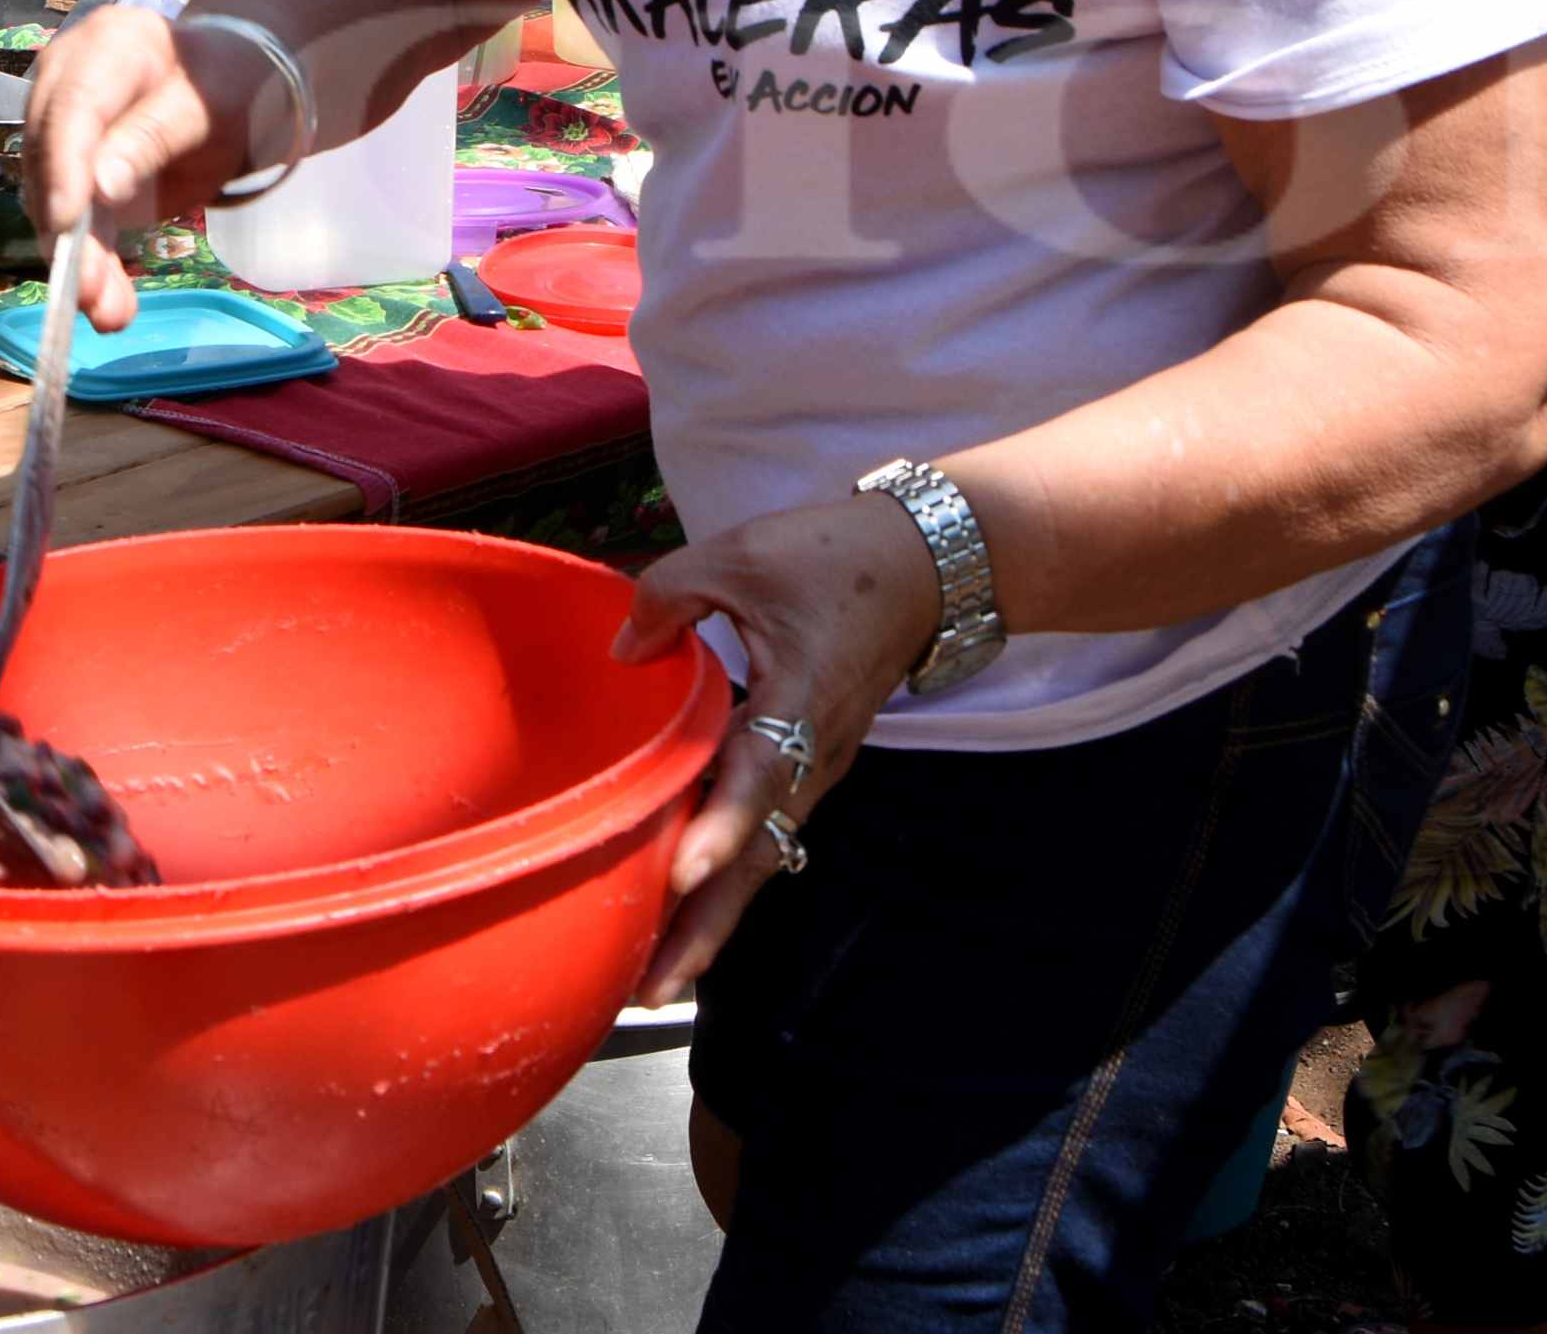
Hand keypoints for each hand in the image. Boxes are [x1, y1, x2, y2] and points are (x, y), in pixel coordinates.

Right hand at [16, 2, 276, 321]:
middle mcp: (67, 84)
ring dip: (78, 262)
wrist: (231, 80)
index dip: (62, 165)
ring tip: (110, 314)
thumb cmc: (223, 83)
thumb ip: (155, 136)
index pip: (72, 108)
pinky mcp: (72, 173)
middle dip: (67, 232)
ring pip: (55, 200)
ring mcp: (63, 130)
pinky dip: (92, 265)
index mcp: (106, 47)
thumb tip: (100, 187)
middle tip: (91, 292)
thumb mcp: (207, 105)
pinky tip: (110, 306)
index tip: (66, 220)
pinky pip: (76, 223)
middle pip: (52, 160)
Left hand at [608, 496, 943, 1004]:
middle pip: (759, 854)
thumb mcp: (743, 555)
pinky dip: (727, 878)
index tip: (684, 871)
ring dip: (713, 917)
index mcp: (801, 696)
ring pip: (762, 856)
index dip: (720, 823)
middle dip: (707, 924)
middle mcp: (813, 753)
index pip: (758, 772)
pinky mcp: (809, 768)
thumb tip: (625, 651)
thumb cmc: (833, 558)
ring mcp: (815, 769)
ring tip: (654, 978)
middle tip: (651, 990)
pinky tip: (683, 909)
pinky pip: (765, 834)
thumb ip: (672, 597)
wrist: (921, 568)